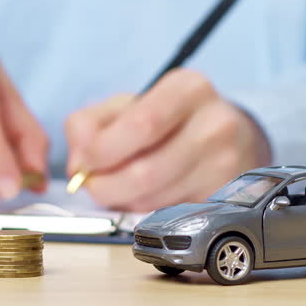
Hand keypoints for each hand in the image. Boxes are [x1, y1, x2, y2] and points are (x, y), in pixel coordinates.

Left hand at [65, 68, 270, 210]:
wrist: (228, 134)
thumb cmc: (168, 118)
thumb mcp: (127, 105)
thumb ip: (89, 125)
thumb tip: (77, 164)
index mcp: (189, 89)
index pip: (143, 124)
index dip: (103, 150)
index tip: (82, 162)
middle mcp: (215, 124)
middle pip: (147, 171)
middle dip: (106, 186)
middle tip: (91, 185)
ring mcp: (225, 165)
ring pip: (155, 200)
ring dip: (123, 201)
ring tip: (117, 187)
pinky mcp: (225, 198)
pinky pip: (169, 216)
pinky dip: (144, 212)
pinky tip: (143, 196)